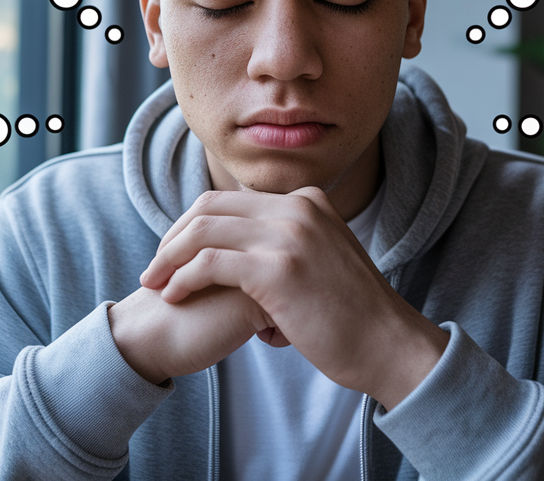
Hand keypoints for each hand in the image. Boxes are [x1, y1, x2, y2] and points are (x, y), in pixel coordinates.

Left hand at [140, 188, 448, 408]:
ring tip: (155, 285)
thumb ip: (292, 245)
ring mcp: (289, 235)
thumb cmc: (354, 316)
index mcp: (307, 201)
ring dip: (169, 258)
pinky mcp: (278, 269)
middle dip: (173, 237)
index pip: (230, 200)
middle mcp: (297, 208)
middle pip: (210, 207)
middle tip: (155, 269)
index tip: (174, 256)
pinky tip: (174, 296)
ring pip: (203, 230)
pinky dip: (184, 278)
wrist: (389, 344)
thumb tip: (251, 257)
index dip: (193, 226)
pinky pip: (210, 263)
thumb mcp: (325, 260)